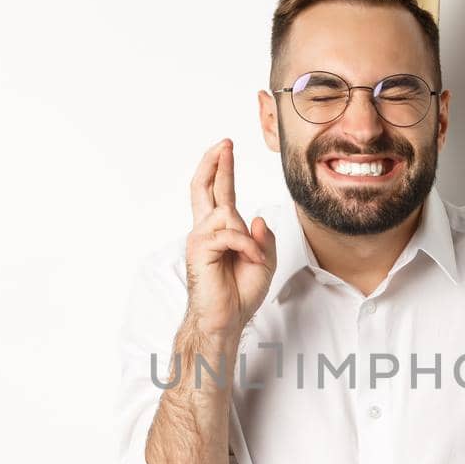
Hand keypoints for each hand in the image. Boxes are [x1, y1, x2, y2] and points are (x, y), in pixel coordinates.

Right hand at [184, 139, 275, 336]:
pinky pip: (230, 234)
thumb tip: (256, 217)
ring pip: (227, 213)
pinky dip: (246, 247)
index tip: (225, 148)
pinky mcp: (200, 249)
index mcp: (220, 231)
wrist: (226, 320)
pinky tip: (250, 261)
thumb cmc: (240, 293)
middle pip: (204, 187)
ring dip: (248, 237)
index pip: (218, 193)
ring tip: (253, 259)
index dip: (221, 169)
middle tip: (224, 143)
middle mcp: (206, 230)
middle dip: (214, 163)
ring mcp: (200, 239)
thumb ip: (263, 238)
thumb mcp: (264, 262)